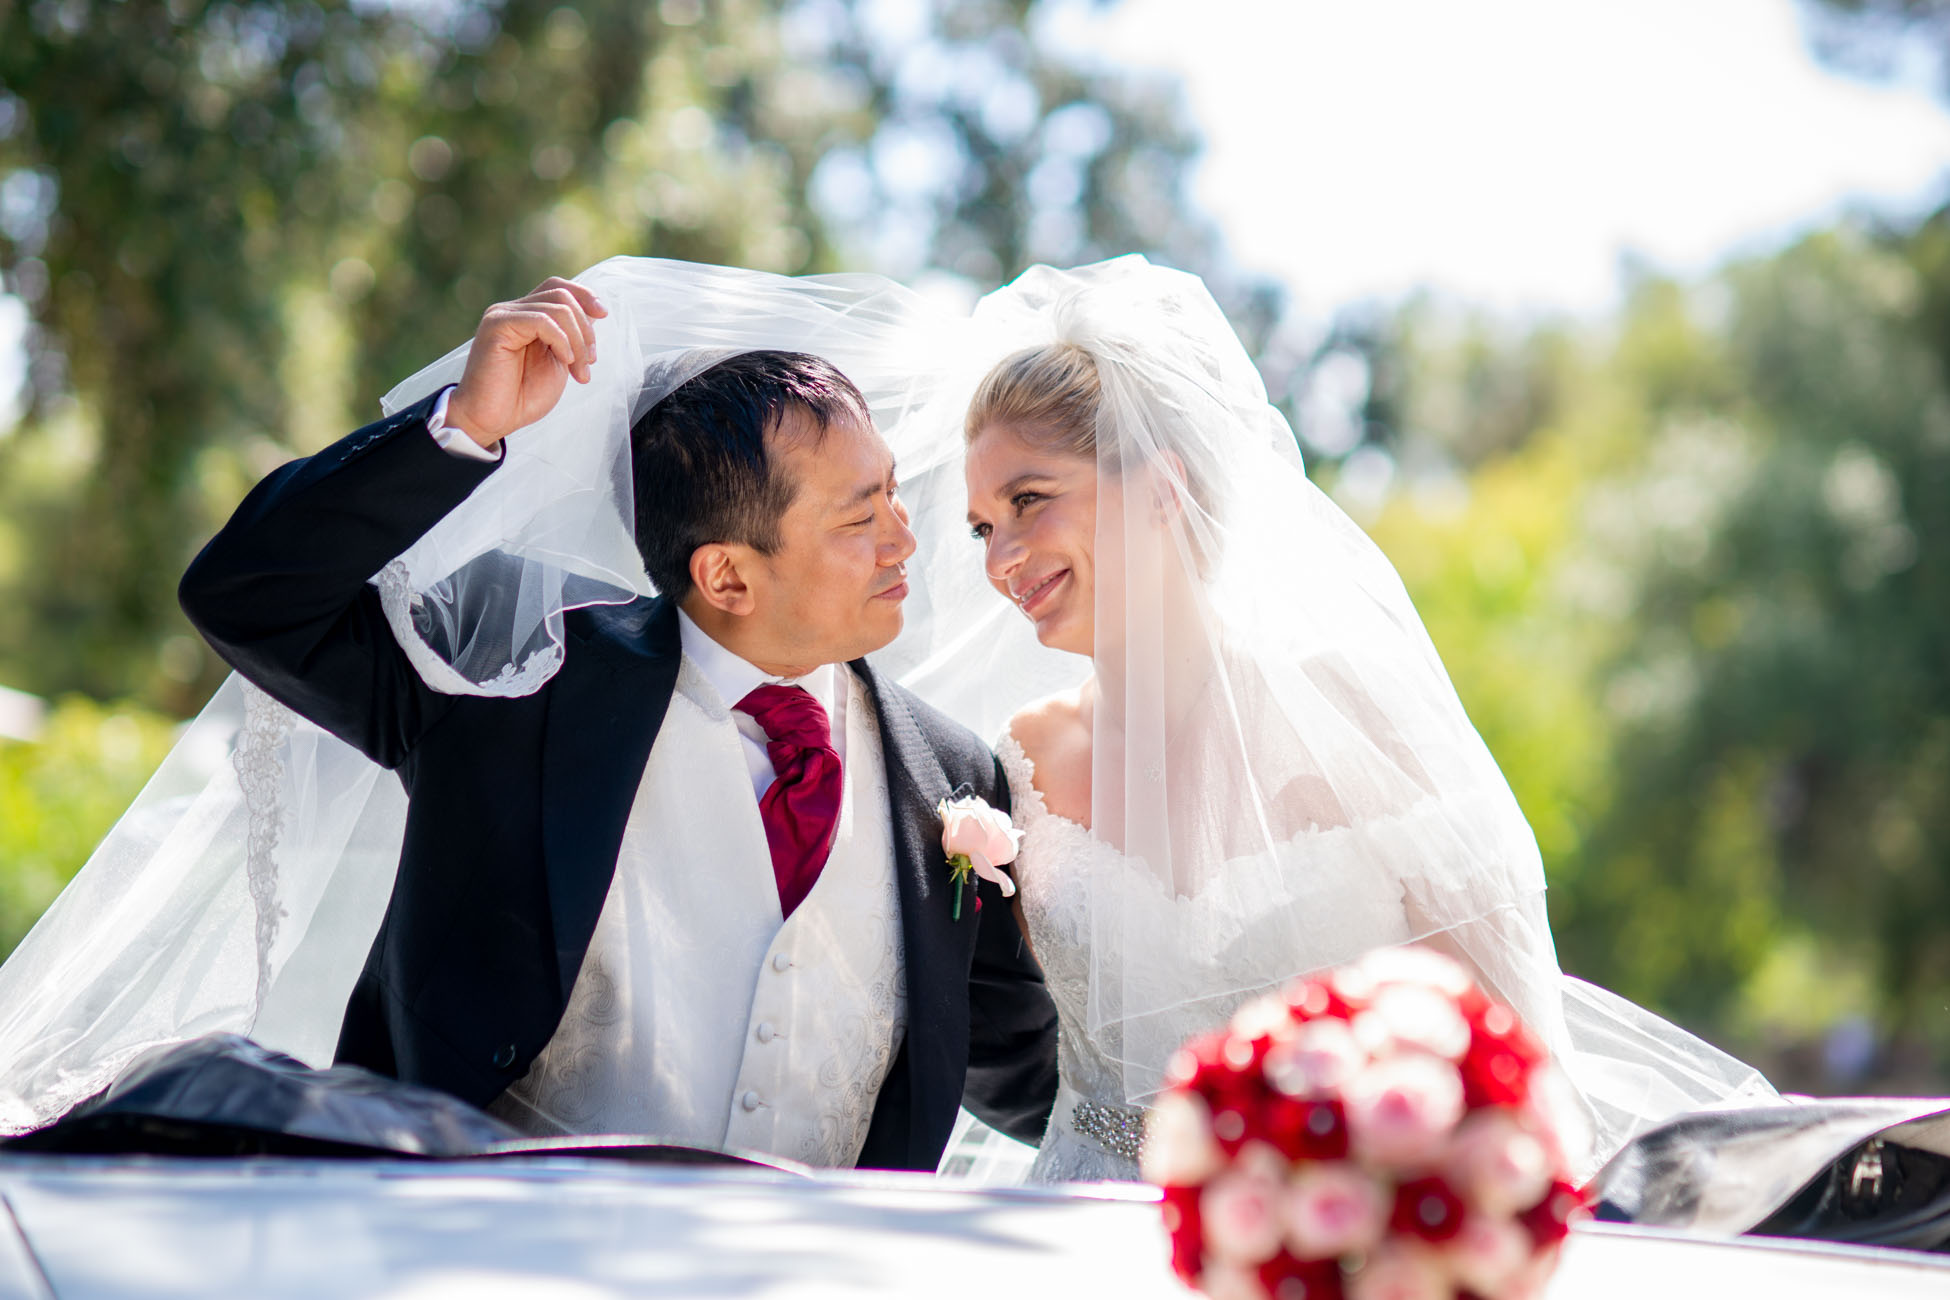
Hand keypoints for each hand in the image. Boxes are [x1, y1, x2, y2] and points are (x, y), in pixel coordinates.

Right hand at [444, 277, 607, 449]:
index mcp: (527, 316)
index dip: (584, 296)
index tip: (603, 315)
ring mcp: (503, 315)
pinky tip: (564, 360)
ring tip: (579, 371)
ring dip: (578, 341)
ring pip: (557, 307)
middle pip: (562, 295)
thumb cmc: (522, 396)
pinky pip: (541, 320)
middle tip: (590, 362)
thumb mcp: (559, 361)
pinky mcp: (496, 326)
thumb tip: (594, 313)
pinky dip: (561, 340)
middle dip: (586, 329)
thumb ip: (572, 337)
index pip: (557, 287)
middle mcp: (513, 310)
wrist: (492, 419)